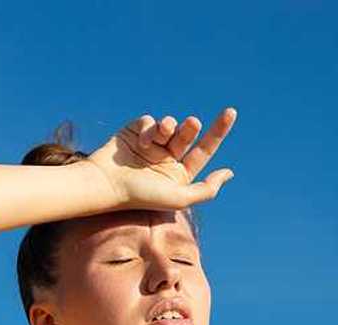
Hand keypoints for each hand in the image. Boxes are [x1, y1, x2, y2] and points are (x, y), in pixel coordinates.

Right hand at [84, 107, 237, 211]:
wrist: (106, 184)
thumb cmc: (142, 196)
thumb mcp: (179, 198)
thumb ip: (206, 189)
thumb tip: (229, 173)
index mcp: (180, 173)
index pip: (204, 150)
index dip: (218, 132)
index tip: (230, 112)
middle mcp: (167, 157)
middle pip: (188, 134)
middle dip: (191, 128)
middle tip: (193, 124)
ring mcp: (152, 144)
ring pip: (170, 124)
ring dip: (170, 126)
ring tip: (164, 133)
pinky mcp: (136, 131)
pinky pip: (150, 121)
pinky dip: (150, 129)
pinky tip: (142, 142)